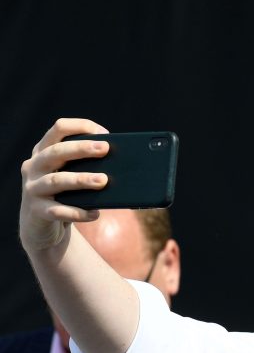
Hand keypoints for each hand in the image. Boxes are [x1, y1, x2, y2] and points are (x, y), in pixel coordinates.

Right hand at [19, 118, 108, 251]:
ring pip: (57, 180)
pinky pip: (58, 211)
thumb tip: (121, 164)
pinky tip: (95, 214)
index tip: (105, 133)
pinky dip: (78, 212)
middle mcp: (34, 166)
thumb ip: (85, 165)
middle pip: (56, 152)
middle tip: (106, 149)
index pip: (59, 129)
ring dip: (81, 179)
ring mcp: (33, 188)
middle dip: (82, 148)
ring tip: (103, 180)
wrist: (39, 225)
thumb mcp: (69, 174)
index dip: (81, 127)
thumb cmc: (64, 194)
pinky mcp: (38, 211)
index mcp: (44, 151)